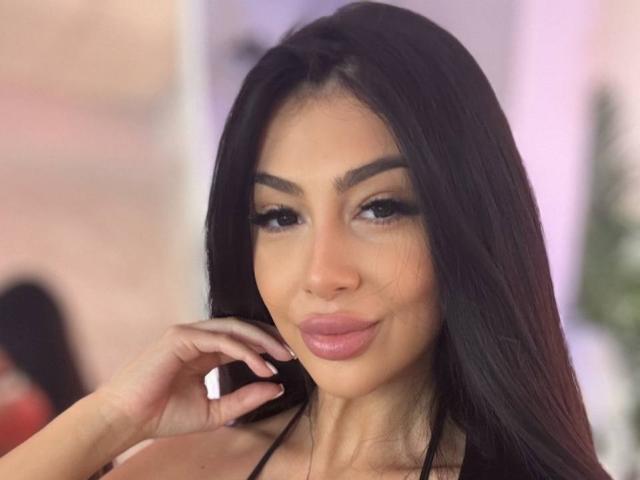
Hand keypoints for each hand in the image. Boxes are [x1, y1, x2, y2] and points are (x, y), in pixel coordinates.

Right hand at [92, 317, 294, 440]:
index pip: (241, 341)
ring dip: (260, 341)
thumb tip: (277, 387)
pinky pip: (220, 339)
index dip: (265, 348)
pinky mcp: (180, 337)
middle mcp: (197, 338)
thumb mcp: (214, 411)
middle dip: (268, 339)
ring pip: (233, 328)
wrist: (127, 421)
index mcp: (203, 352)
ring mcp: (188, 334)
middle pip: (242, 329)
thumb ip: (244, 399)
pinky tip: (260, 365)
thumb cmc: (163, 416)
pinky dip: (243, 350)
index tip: (288, 361)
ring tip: (281, 357)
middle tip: (291, 354)